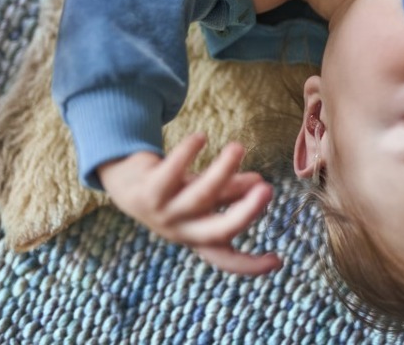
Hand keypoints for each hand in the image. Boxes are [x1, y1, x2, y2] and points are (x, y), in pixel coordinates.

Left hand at [97, 133, 280, 274]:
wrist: (125, 183)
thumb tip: (259, 184)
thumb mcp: (204, 195)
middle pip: (217, 231)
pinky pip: (170, 172)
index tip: (278, 260)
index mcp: (198, 238)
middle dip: (244, 213)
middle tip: (267, 190)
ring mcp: (163, 213)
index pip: (227, 259)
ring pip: (198, 196)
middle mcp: (181, 231)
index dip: (252, 265)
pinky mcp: (147, 192)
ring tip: (238, 148)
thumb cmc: (174, 191)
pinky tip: (201, 137)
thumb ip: (230, 192)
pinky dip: (187, 153)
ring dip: (221, 171)